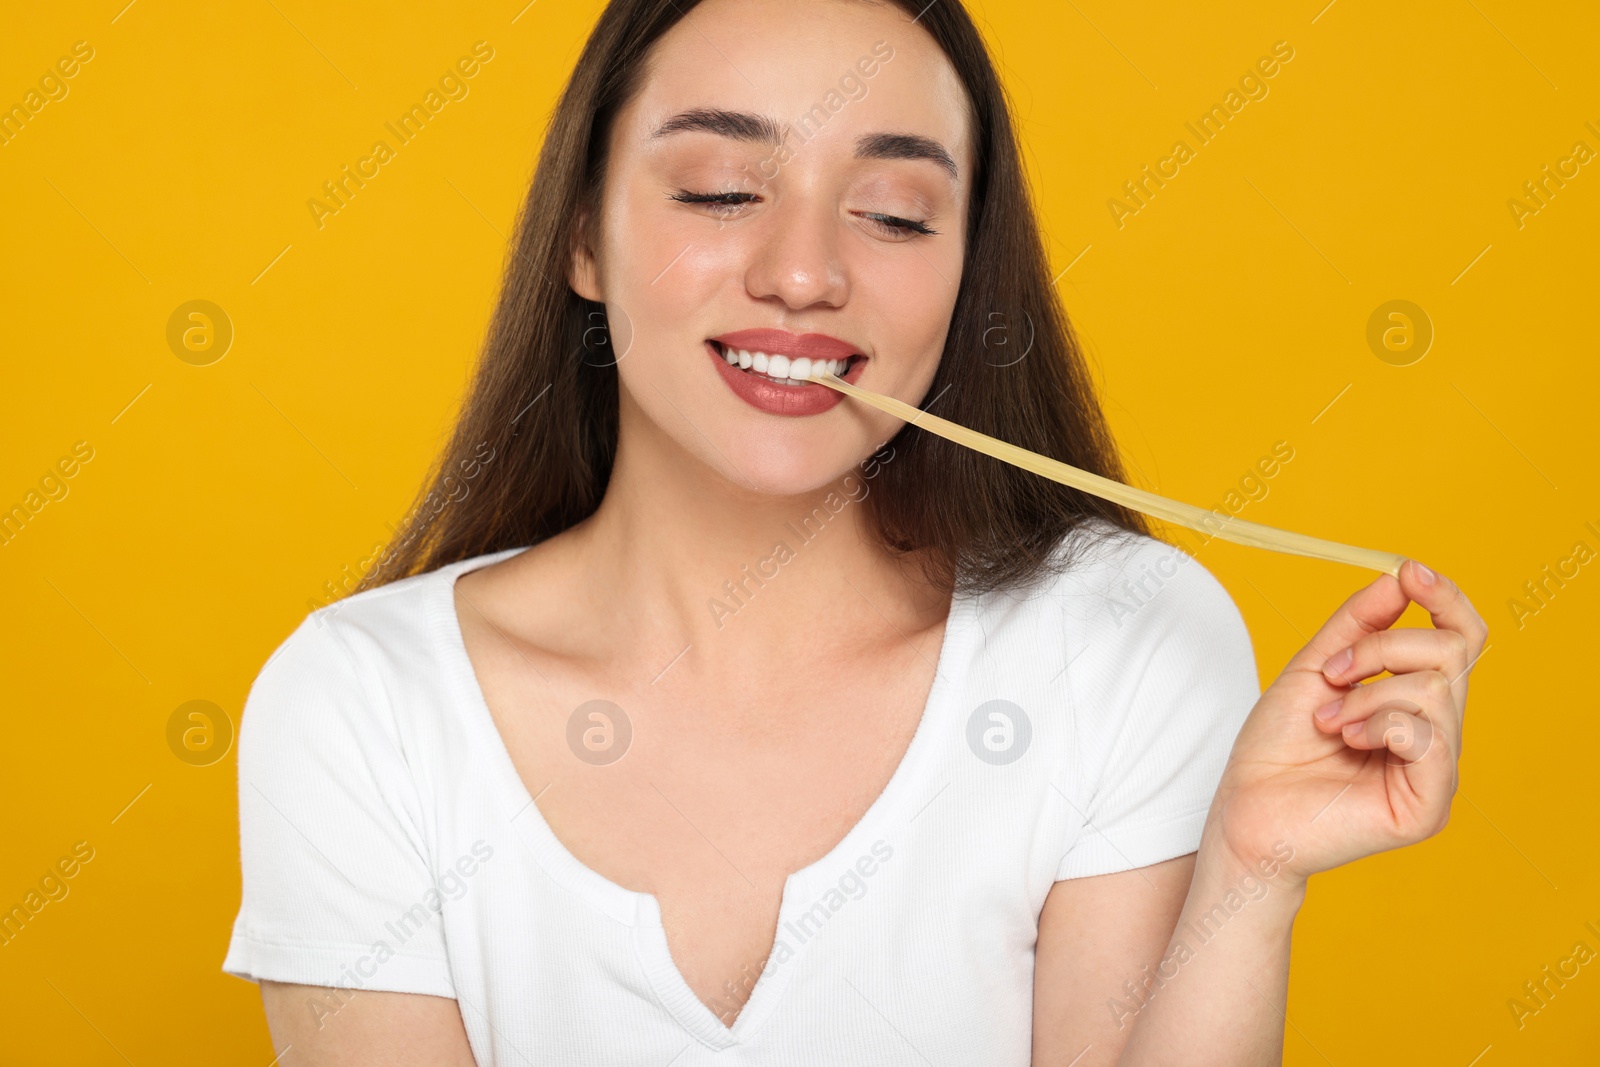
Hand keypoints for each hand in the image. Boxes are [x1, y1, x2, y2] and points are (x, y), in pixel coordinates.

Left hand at [1204, 559, 1487, 886]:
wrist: (1244, 810)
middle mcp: (1437, 735)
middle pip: (1453, 653)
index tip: (1411, 571)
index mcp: (1416, 704)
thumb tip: (1402, 576)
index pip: (1461, 640)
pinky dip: (1379, 723)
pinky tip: (1347, 742)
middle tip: (1332, 675)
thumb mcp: (1315, 668)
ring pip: (1436, 689)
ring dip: (1368, 693)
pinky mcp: (1429, 805)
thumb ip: (1358, 624)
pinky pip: (1428, 736)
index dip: (1446, 599)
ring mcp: (1437, 772)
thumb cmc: (1275, 748)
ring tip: (1330, 723)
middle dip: (1383, 647)